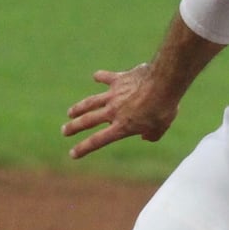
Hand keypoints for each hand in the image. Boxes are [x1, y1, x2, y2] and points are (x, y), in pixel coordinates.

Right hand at [61, 62, 181, 159]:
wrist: (164, 82)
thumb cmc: (164, 107)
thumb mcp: (161, 127)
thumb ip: (152, 135)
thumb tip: (145, 136)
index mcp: (122, 127)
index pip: (98, 141)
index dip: (83, 148)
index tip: (72, 153)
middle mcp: (113, 111)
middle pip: (88, 121)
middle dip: (74, 127)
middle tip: (64, 131)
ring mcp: (113, 94)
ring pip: (90, 102)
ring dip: (79, 107)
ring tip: (70, 112)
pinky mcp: (118, 79)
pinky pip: (106, 78)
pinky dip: (100, 77)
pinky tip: (96, 76)